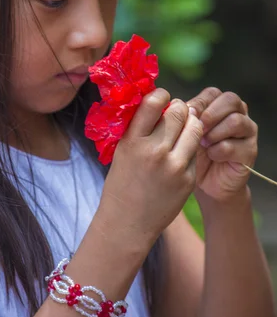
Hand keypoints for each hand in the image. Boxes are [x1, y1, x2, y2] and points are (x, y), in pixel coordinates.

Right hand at [99, 88, 202, 249]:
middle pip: (179, 112)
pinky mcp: (188, 178)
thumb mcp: (122, 150)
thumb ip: (139, 127)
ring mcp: (174, 166)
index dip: (161, 94)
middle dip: (179, 108)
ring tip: (183, 128)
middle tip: (176, 112)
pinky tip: (180, 153)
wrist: (128, 222)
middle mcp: (155, 151)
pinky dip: (190, 147)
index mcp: (133, 141)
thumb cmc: (122, 182)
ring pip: (195, 128)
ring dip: (191, 123)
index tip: (162, 97)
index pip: (154, 102)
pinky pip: (195, 151)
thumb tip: (157, 100)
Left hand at [187, 87, 257, 201]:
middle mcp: (238, 114)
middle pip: (230, 100)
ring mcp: (247, 132)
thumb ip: (184, 116)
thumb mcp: (184, 132)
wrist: (204, 182)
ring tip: (202, 144)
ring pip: (236, 121)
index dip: (199, 102)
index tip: (186, 115)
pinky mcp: (250, 151)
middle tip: (197, 128)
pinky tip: (210, 155)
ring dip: (215, 132)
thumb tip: (177, 104)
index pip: (213, 93)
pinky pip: (234, 145)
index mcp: (220, 105)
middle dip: (210, 114)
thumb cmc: (191, 152)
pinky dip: (218, 151)